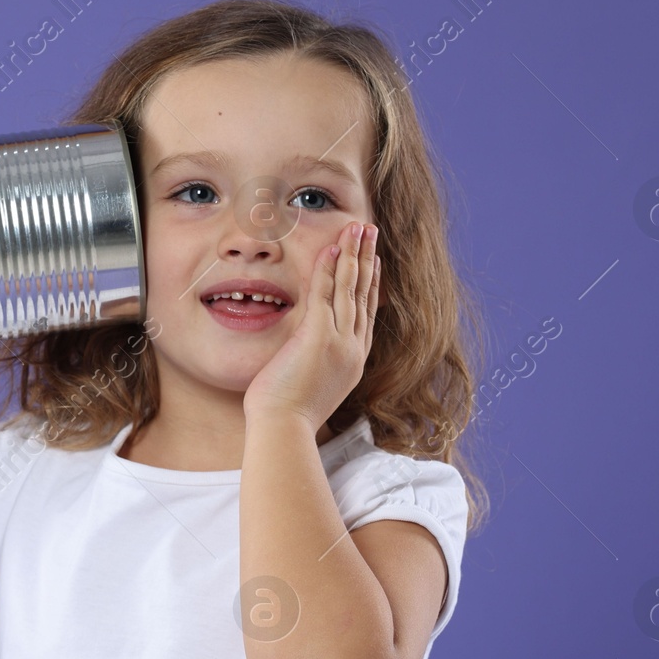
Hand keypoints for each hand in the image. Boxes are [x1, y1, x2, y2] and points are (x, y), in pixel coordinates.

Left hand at [242, 220, 380, 431]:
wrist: (283, 431)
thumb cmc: (286, 417)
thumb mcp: (308, 386)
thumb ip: (312, 365)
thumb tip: (301, 359)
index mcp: (353, 361)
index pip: (366, 314)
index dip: (371, 284)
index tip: (375, 263)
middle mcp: (353, 349)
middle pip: (364, 294)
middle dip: (368, 259)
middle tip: (371, 232)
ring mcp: (339, 342)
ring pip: (350, 288)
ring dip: (354, 254)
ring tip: (359, 227)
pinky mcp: (319, 337)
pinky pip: (325, 293)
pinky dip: (329, 268)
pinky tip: (332, 247)